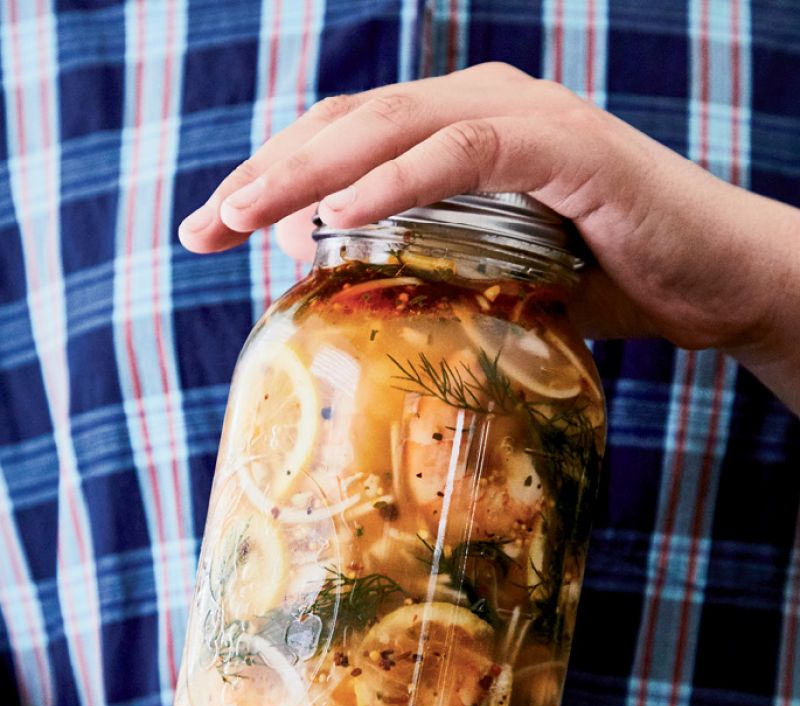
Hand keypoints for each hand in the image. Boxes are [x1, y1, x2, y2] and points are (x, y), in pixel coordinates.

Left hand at [178, 63, 799, 409]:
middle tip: (203, 228)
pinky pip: (466, 152)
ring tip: (245, 219)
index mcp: (456, 129)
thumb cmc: (607, 281)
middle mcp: (480, 104)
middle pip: (347, 124)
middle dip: (266, 175)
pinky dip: (399, 180)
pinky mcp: (565, 146)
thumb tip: (340, 290)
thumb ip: (426, 267)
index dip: (271, 178)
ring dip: (310, 172)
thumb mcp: (494, 275)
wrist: (713, 282)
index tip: (211, 233)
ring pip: (391, 126)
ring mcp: (523, 117)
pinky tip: (342, 215)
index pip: (342, 140)